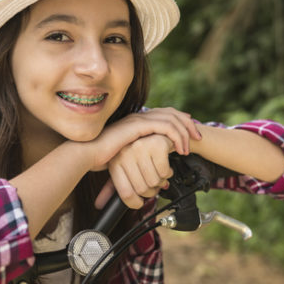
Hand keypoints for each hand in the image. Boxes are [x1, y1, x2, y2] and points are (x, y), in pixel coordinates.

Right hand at [84, 107, 201, 172]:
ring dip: (184, 131)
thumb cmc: (99, 158)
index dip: (179, 122)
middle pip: (171, 113)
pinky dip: (177, 136)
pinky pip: (166, 126)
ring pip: (171, 118)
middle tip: (197, 137)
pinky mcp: (139, 125)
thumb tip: (148, 170)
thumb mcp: (123, 157)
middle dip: (187, 124)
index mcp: (135, 122)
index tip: (189, 135)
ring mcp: (138, 119)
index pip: (163, 115)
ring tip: (189, 147)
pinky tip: (179, 148)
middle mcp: (138, 117)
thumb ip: (135, 158)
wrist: (86, 155)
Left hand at [95, 134, 173, 208]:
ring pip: (155, 182)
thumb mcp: (123, 168)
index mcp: (115, 161)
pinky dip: (168, 172)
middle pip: (142, 190)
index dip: (135, 203)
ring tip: (157, 172)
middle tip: (152, 183)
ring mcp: (141, 148)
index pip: (126, 193)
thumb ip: (111, 187)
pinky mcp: (157, 144)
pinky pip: (165, 172)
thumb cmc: (141, 152)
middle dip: (152, 190)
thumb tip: (100, 205)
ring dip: (161, 181)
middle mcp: (126, 153)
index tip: (139, 202)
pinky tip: (163, 164)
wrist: (157, 132)